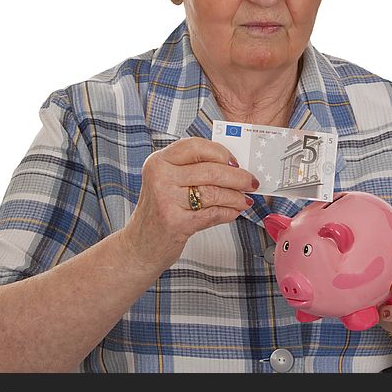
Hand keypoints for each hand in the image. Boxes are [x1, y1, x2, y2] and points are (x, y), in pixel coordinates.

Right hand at [120, 137, 258, 270]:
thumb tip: (232, 165)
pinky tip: (233, 212)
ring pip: (214, 193)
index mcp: (158, 161)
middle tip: (251, 182)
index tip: (235, 162)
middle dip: (238, 177)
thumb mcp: (166, 182)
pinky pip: (212, 214)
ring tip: (244, 200)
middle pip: (211, 170)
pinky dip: (228, 213)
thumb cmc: (160, 210)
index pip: (195, 146)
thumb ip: (192, 170)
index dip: (220, 152)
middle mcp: (160, 177)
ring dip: (236, 197)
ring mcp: (166, 200)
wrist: (140, 245)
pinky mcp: (175, 222)